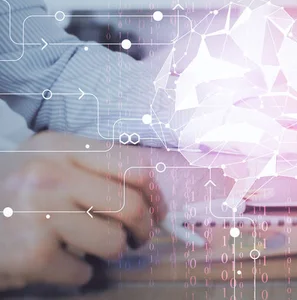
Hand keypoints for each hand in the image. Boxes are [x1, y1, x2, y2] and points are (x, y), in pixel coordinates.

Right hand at [0, 132, 166, 290]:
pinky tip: (57, 263)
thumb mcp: (45, 163)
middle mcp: (49, 174)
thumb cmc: (10, 193)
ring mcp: (38, 213)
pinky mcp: (32, 253)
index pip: (132, 165)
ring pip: (113, 241)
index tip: (157, 209)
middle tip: (138, 238)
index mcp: (59, 147)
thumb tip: (152, 197)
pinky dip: (78, 275)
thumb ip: (93, 170)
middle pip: (130, 205)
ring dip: (111, 252)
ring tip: (89, 248)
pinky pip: (83, 272)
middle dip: (144, 228)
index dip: (154, 192)